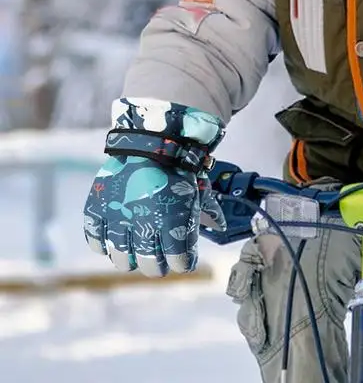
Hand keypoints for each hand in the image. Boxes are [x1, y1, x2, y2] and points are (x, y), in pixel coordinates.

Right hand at [83, 98, 226, 276]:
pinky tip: (115, 240)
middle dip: (158, 267)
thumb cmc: (178, 168)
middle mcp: (142, 223)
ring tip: (137, 254)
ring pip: (121, 258)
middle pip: (150, 265)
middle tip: (161, 264)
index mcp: (171, 220)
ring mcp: (117, 217)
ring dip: (131, 259)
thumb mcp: (197, 190)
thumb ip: (207, 212)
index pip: (178, 260)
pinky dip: (104, 244)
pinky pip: (95, 240)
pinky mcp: (97, 209)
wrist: (151, 141)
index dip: (182, 263)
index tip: (184, 262)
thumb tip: (220, 227)